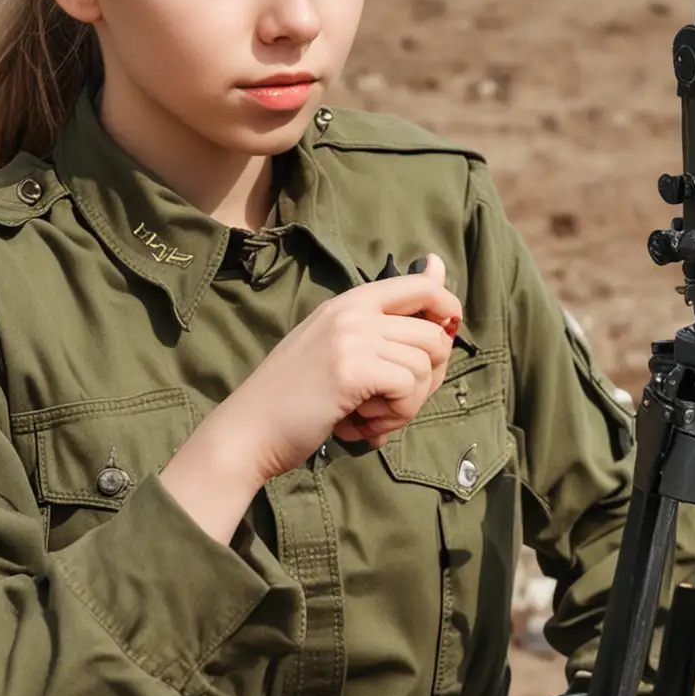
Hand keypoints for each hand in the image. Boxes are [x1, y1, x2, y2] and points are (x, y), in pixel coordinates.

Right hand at [227, 253, 461, 480]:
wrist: (248, 429)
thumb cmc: (295, 396)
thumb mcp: (339, 348)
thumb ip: (386, 322)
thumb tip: (438, 266)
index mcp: (350, 302)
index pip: (422, 285)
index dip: (447, 313)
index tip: (439, 342)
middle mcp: (352, 311)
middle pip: (434, 334)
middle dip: (429, 377)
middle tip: (397, 402)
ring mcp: (352, 337)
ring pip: (425, 365)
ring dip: (408, 404)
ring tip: (373, 418)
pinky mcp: (352, 370)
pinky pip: (409, 389)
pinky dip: (396, 416)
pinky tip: (365, 425)